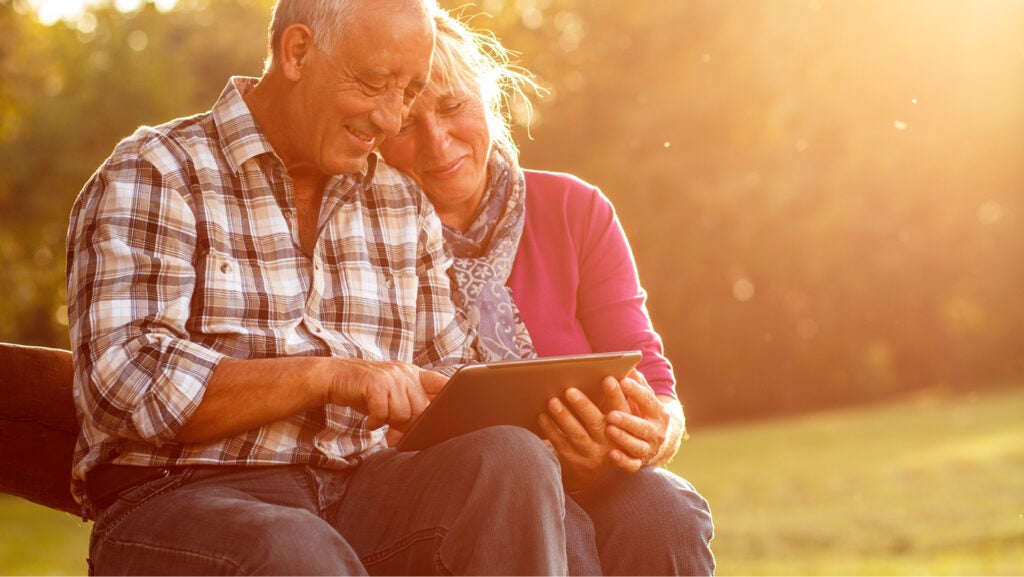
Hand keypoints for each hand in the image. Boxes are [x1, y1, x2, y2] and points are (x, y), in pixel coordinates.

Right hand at [325, 359, 447, 431]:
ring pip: (403, 414)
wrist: (336, 377)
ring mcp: (391, 378)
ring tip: (378, 417)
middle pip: (421, 409)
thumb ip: (409, 410)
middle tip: (391, 426)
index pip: (442, 383)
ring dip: (389, 422)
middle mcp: (405, 373)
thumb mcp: (392, 395)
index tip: (456, 411)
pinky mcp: (375, 385)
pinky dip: (375, 422)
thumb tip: (422, 436)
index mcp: (414, 374)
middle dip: (408, 424)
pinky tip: (369, 420)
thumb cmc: (367, 391)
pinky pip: (384, 413)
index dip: (451, 397)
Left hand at [537, 376, 633, 490]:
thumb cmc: (609, 430)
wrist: (597, 471)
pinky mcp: (576, 461)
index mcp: (624, 428)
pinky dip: (551, 430)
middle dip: (583, 406)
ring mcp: (593, 455)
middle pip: (597, 423)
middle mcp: (610, 443)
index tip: (608, 379)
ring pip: (578, 434)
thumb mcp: (622, 417)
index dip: (615, 395)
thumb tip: (631, 370)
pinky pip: (562, 445)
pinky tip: (542, 416)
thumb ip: (624, 395)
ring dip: (564, 417)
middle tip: (569, 390)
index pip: (622, 409)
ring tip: (552, 401)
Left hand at [605, 371, 670, 468]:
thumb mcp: (644, 400)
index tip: (622, 381)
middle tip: (611, 414)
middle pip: (642, 426)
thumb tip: (630, 366)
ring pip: (637, 445)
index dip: (636, 391)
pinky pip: (632, 464)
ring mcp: (649, 449)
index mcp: (658, 413)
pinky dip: (623, 460)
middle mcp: (656, 432)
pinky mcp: (640, 463)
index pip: (648, 400)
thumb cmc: (645, 414)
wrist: (661, 443)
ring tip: (609, 430)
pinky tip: (611, 454)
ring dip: (623, 438)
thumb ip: (638, 385)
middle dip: (627, 420)